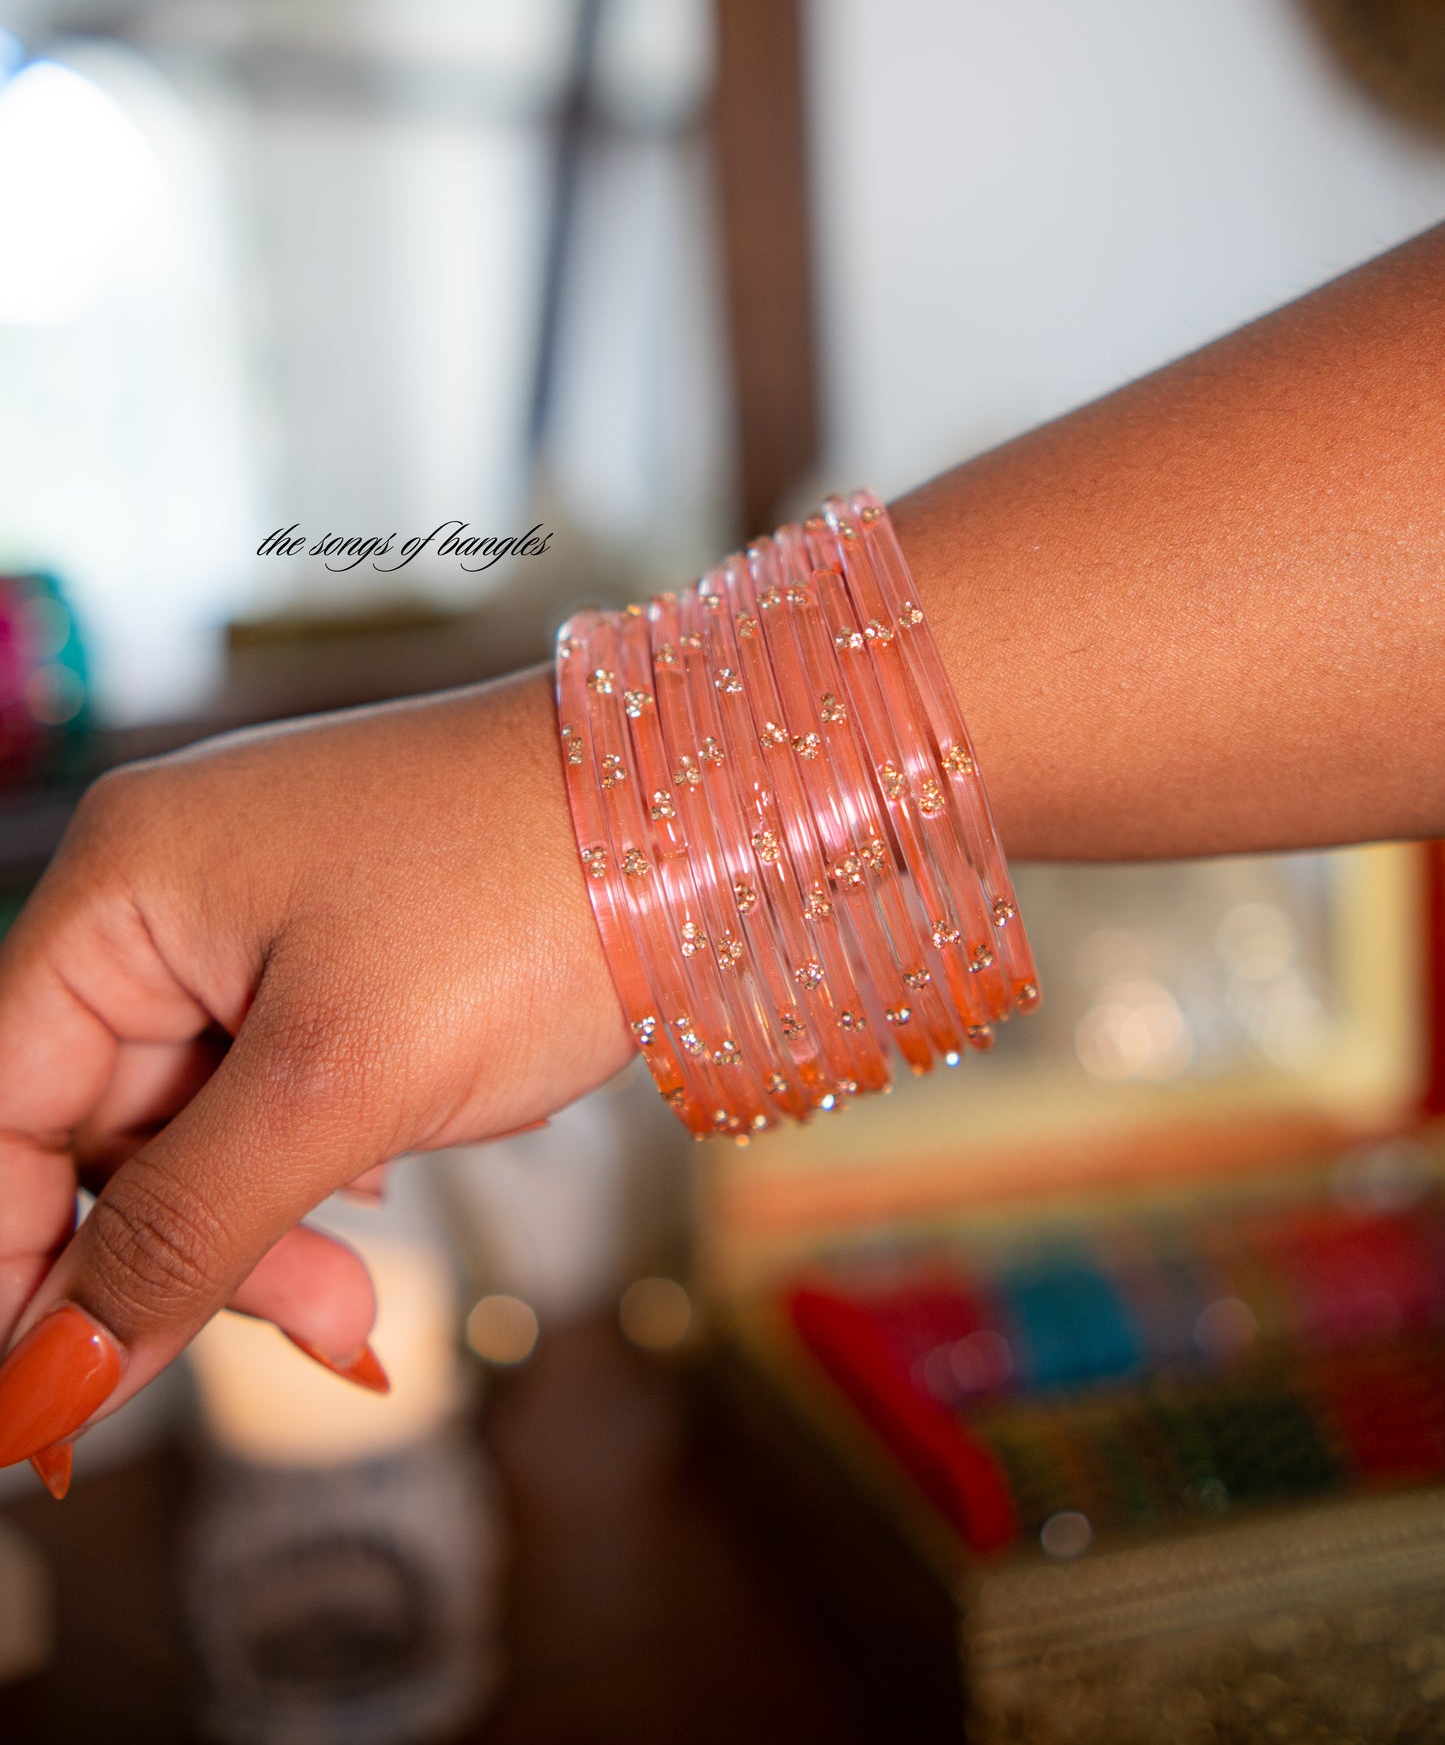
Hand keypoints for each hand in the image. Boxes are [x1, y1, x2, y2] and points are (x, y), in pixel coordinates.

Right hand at [0, 666, 627, 1488]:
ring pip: (198, 1124)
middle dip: (187, 1250)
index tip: (47, 1406)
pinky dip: (315, 1165)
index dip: (19, 1258)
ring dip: (266, 1224)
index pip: (2, 1104)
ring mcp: (259, 918)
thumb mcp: (339, 1085)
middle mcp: (172, 889)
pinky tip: (389, 1174)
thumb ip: (184, 1231)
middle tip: (322, 1320)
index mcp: (127, 884)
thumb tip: (53, 1375)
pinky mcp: (340, 950)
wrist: (705, 810)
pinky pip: (274, 1090)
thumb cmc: (525, 896)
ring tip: (364, 1290)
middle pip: (100, 1127)